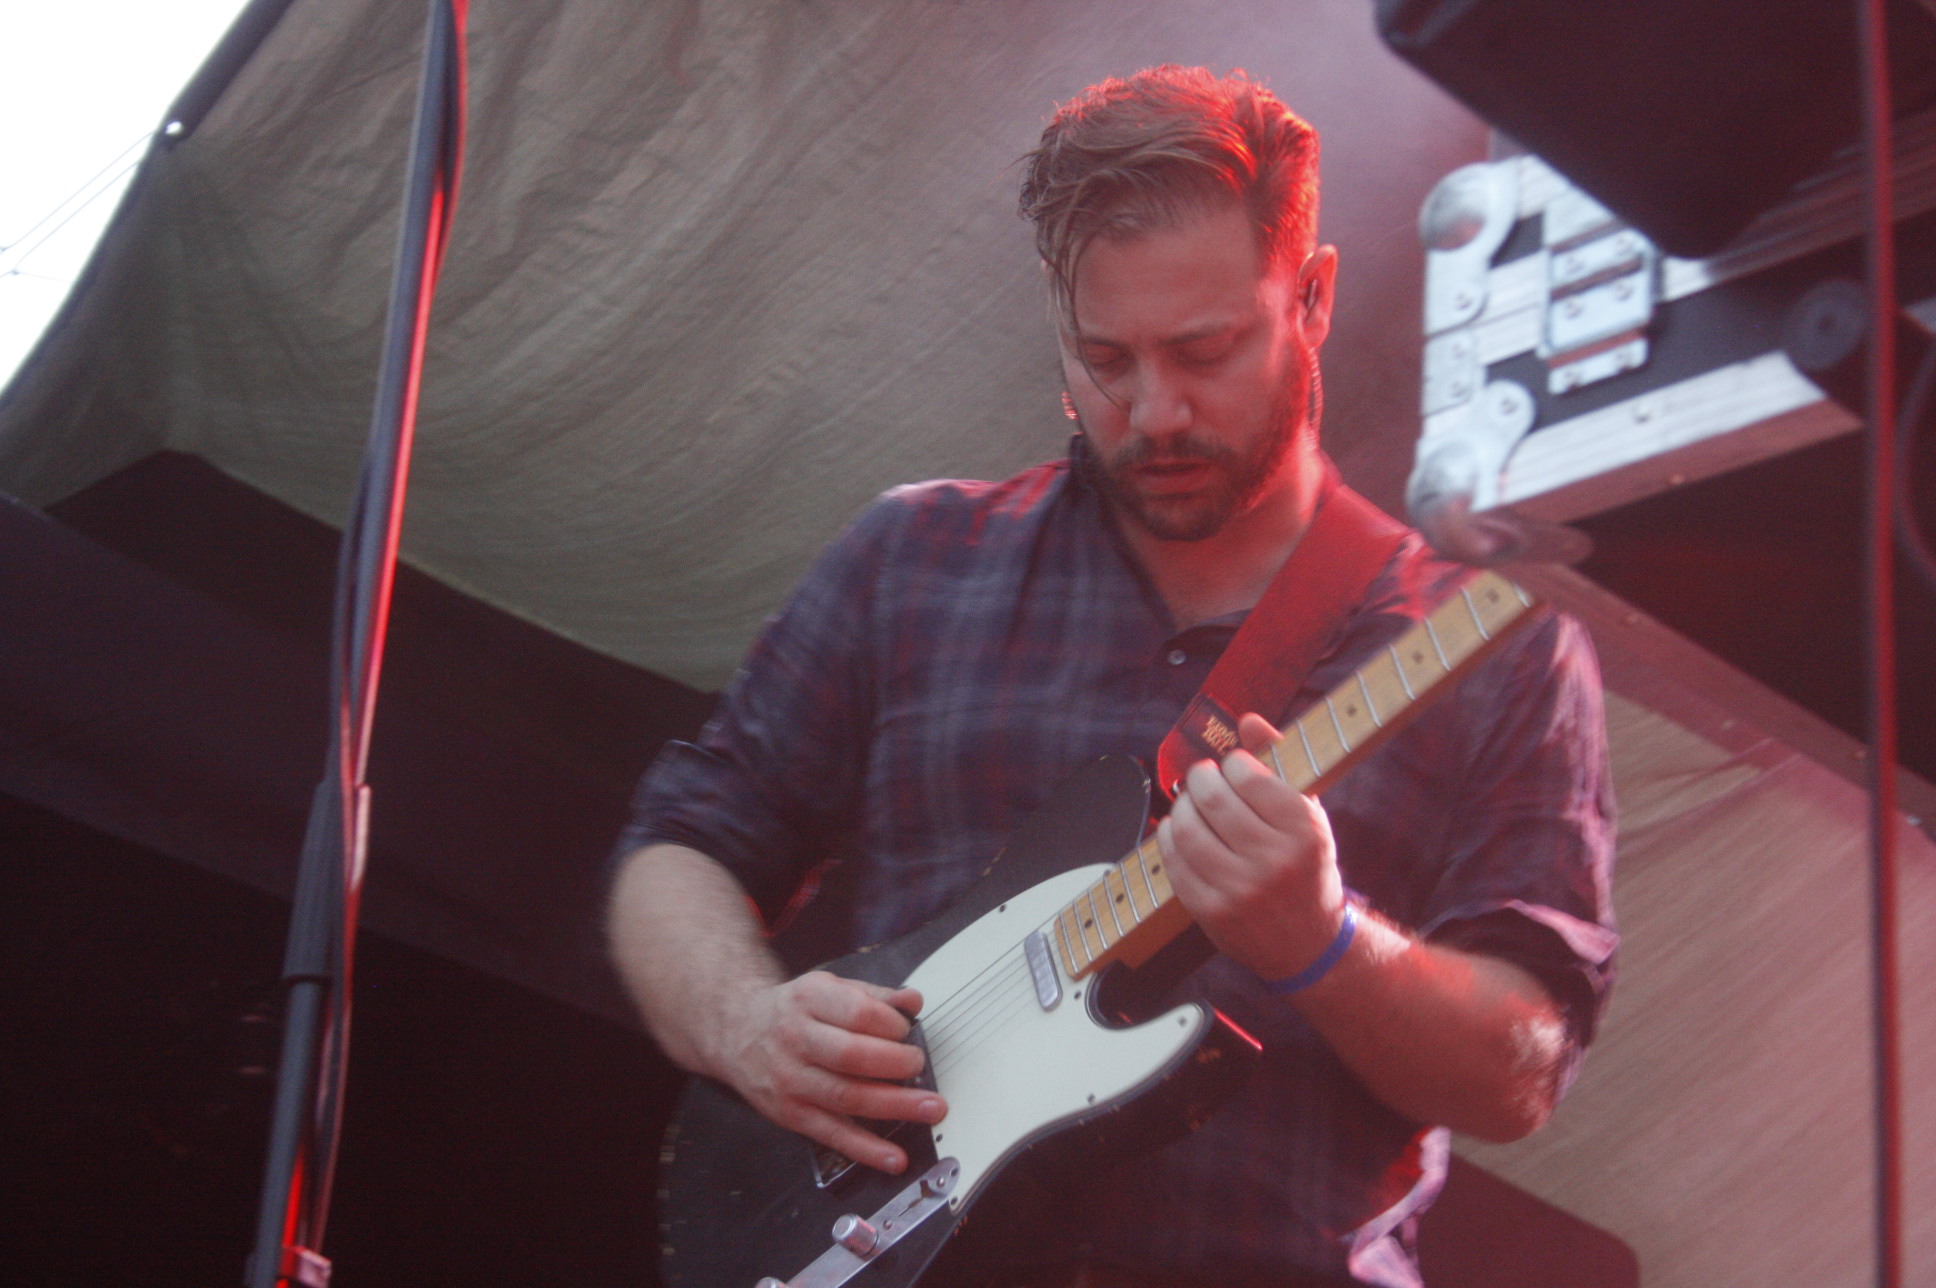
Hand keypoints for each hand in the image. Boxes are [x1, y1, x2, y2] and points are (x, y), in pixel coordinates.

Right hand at [706, 970, 945, 1173]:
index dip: (891, 1025)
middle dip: (896, 1064)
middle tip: (920, 1066)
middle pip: (853, 1057)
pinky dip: (866, 1150)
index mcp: (809, 1000)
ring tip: (930, 1108)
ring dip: (894, 1107)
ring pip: (847, 1098)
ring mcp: (792, 1080)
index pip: (857, 1013)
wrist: (737, 1032)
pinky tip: (893, 1157)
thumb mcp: (827, 988)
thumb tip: (912, 1001)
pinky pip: (832, 1135)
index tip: (908, 1032)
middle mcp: (797, 1040)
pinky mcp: (791, 1115)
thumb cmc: (792, 1011)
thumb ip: (873, 996)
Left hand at [1157, 713, 1348, 980]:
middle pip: (1213, 798)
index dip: (1232, 763)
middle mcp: (1275, 860)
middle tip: (1202, 777)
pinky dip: (1168, 838)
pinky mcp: (1212, 912)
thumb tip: (1247, 719)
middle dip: (1200, 778)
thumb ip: (1280, 763)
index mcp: (1305, 830)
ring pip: (1187, 829)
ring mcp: (1241, 889)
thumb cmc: (1307, 869)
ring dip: (1180, 807)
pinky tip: (1176, 830)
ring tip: (1189, 803)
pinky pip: (1175, 863)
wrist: (1308, 946)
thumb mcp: (1308, 815)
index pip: (1248, 776)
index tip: (1232, 767)